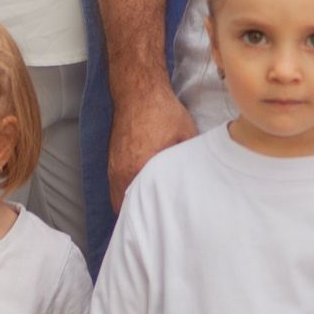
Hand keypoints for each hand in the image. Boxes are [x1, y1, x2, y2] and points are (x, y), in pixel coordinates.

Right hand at [108, 86, 197, 210]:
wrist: (138, 91)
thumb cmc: (161, 111)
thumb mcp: (185, 135)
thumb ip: (190, 159)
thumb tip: (202, 174)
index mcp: (140, 167)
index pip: (143, 205)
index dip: (153, 216)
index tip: (164, 221)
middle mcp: (121, 171)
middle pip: (125, 207)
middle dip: (140, 215)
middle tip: (156, 222)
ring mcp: (113, 166)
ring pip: (117, 197)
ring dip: (129, 204)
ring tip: (147, 211)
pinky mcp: (111, 159)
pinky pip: (114, 185)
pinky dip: (123, 191)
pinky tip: (138, 192)